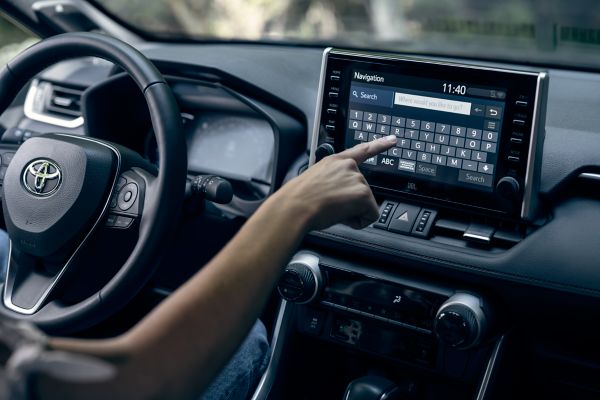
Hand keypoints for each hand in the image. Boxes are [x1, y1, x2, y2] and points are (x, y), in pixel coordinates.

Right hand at [275, 135, 396, 230]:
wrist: (295, 207)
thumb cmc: (298, 199)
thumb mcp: (314, 181)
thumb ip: (331, 182)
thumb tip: (336, 197)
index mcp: (335, 161)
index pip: (362, 150)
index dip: (380, 144)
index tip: (393, 139)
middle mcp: (349, 166)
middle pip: (362, 191)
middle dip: (351, 203)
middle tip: (331, 206)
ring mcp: (357, 179)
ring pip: (365, 204)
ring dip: (352, 211)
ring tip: (331, 210)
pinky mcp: (363, 194)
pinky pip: (370, 215)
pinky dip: (359, 221)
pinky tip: (342, 217)